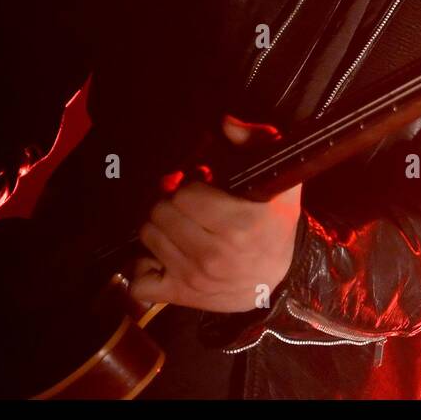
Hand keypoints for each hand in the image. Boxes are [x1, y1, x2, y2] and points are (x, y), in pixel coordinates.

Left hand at [129, 116, 301, 313]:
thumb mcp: (280, 185)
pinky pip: (140, 281)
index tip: (201, 191)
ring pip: (148, 238)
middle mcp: (214, 253)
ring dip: (159, 230)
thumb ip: (257, 144)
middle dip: (171, 205)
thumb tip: (225, 123)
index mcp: (239, 224)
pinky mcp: (181, 296)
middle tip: (186, 208)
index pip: (184, 195)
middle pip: (161, 213)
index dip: (190, 188)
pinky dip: (144, 269)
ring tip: (178, 228)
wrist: (277, 280)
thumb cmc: (274, 228)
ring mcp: (194, 278)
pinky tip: (163, 258)